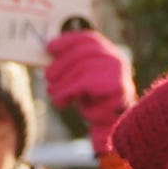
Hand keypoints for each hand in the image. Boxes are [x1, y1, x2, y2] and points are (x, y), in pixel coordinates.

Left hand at [45, 30, 137, 152]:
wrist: (111, 129)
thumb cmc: (93, 102)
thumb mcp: (81, 80)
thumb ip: (71, 65)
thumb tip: (49, 49)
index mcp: (110, 54)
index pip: (90, 39)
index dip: (69, 40)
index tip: (49, 47)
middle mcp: (118, 59)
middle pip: (84, 53)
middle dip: (61, 64)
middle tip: (47, 78)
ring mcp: (120, 73)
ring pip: (83, 69)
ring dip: (63, 84)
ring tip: (54, 96)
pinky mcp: (117, 87)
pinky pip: (86, 84)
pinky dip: (70, 93)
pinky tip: (64, 103)